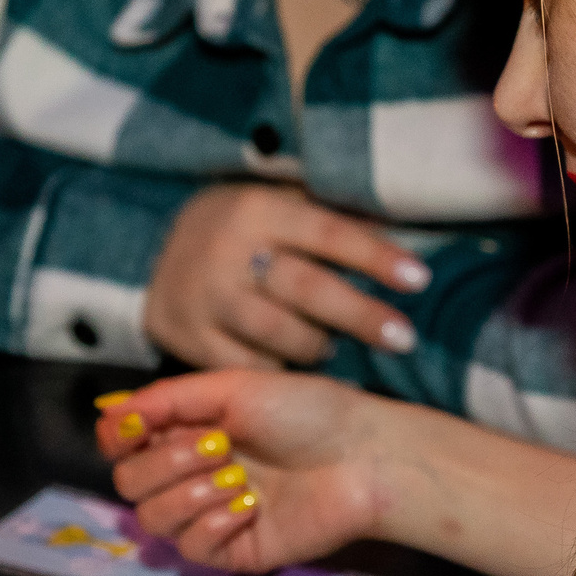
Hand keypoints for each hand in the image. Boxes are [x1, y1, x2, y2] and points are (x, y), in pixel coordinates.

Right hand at [95, 371, 393, 569]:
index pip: (123, 445)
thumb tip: (111, 411)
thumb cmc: (310, 412)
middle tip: (218, 444)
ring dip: (189, 492)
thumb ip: (169, 398)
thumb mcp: (235, 387)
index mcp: (189, 431)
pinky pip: (191, 549)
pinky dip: (213, 523)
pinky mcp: (234, 551)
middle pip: (129, 484)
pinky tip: (250, 506)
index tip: (136, 428)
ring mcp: (211, 514)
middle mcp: (193, 473)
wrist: (363, 456)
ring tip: (238, 477)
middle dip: (165, 462)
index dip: (118, 439)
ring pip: (153, 520)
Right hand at [144, 183, 431, 370]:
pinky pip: (247, 367)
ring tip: (334, 347)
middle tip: (405, 338)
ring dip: (318, 346)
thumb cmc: (245, 228)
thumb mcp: (279, 203)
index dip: (375, 257)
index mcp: (258, 209)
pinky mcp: (188, 336)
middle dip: (361, 316)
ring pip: (278, 334)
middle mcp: (227, 251)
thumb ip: (332, 217)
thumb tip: (409, 232)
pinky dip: (279, 371)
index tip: (420, 278)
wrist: (155, 253)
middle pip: (307, 289)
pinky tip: (295, 369)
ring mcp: (204, 297)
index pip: (328, 233)